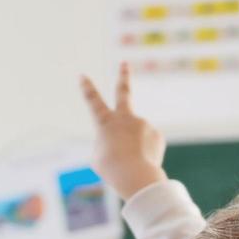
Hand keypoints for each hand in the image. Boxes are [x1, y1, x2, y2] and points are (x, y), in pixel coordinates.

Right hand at [81, 62, 166, 199]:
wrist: (135, 175)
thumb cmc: (112, 168)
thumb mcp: (100, 157)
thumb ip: (112, 141)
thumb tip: (129, 137)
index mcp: (105, 123)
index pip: (93, 102)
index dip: (87, 88)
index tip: (82, 75)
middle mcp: (125, 118)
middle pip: (124, 92)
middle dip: (123, 76)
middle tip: (124, 63)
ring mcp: (143, 124)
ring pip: (135, 138)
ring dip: (133, 150)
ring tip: (130, 162)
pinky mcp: (156, 134)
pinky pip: (148, 145)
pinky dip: (144, 154)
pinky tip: (142, 162)